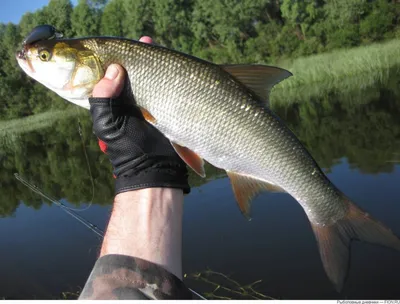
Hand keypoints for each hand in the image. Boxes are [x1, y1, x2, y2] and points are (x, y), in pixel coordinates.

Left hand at [89, 37, 189, 194]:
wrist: (155, 171)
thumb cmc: (128, 151)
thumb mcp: (107, 124)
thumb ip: (103, 97)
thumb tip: (115, 69)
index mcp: (113, 104)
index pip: (111, 76)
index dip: (115, 59)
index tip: (121, 47)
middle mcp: (131, 103)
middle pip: (133, 74)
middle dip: (138, 57)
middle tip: (146, 43)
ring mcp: (150, 107)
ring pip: (151, 80)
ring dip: (155, 63)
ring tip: (156, 47)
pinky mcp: (167, 112)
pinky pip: (166, 90)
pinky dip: (169, 77)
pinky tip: (170, 66)